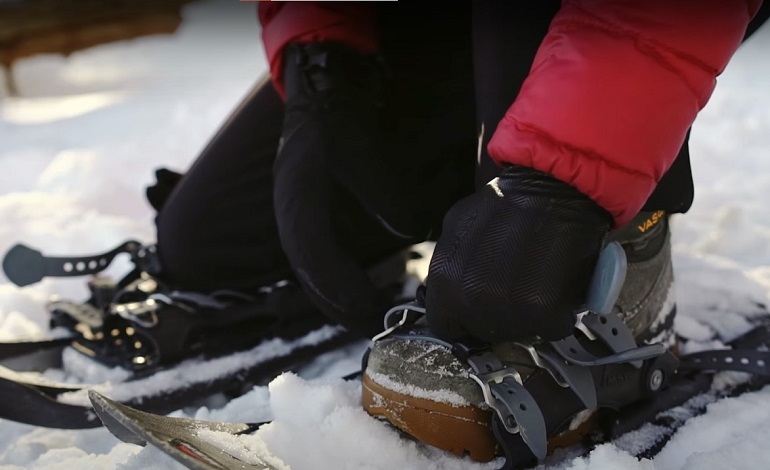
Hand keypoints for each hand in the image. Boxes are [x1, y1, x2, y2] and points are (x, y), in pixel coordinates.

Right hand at [272, 43, 436, 334]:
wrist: (320, 99)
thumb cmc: (341, 120)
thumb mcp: (362, 148)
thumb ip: (384, 191)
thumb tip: (412, 230)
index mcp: (296, 194)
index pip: (310, 248)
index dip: (335, 283)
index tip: (365, 306)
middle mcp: (290, 212)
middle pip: (306, 270)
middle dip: (337, 303)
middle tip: (372, 325)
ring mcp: (296, 220)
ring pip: (311, 271)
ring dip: (337, 300)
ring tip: (369, 319)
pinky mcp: (308, 223)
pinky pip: (319, 261)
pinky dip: (338, 283)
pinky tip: (362, 297)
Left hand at [425, 166, 611, 342]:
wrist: (555, 186)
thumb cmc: (509, 205)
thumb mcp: (459, 227)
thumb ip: (451, 265)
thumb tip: (448, 295)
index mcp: (444, 278)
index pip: (445, 326)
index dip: (463, 319)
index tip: (478, 311)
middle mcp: (470, 295)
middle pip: (483, 331)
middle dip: (498, 317)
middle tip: (515, 291)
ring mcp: (506, 304)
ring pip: (517, 331)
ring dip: (529, 316)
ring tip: (536, 284)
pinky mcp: (542, 307)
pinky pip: (550, 327)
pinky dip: (558, 314)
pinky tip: (557, 289)